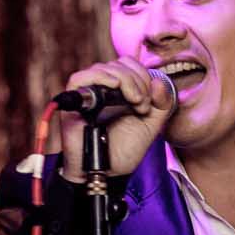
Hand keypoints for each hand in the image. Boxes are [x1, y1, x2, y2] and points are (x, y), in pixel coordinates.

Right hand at [50, 58, 178, 182]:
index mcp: (120, 91)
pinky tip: (115, 87)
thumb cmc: (124, 149)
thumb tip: (159, 81)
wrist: (107, 171)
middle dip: (139, 82)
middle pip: (119, 64)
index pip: (130, 64)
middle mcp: (102, 89)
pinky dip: (100, 77)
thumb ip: (161, 104)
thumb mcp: (152, 125)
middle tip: (143, 106)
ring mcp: (87, 94)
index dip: (144, 76)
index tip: (150, 101)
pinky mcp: (73, 102)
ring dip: (127, 82)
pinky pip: (80, 77)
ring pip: (104, 68)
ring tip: (135, 105)